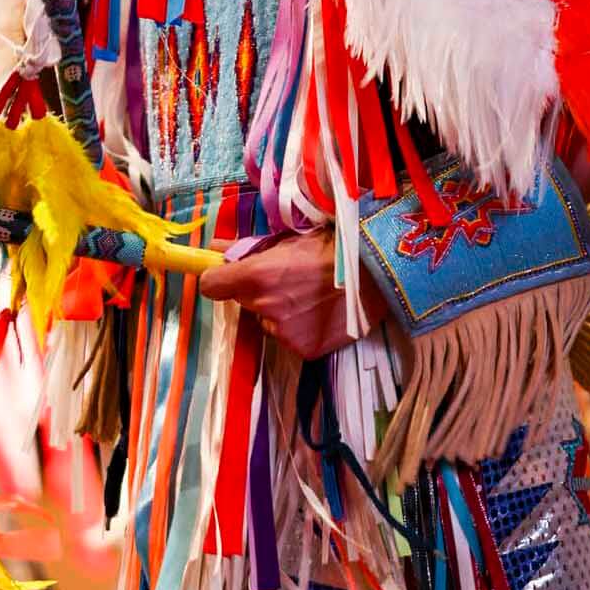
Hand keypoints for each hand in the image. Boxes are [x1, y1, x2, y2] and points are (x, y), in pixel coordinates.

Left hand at [198, 230, 387, 358]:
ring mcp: (284, 333)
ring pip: (269, 321)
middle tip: (289, 279)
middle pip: (245, 302)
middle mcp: (265, 307)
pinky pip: (290, 337)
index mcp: (258, 276)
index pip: (212, 285)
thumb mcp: (291, 239)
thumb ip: (249, 246)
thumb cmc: (334, 247)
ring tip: (312, 295)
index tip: (228, 275)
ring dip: (281, 311)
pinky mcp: (304, 350)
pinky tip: (322, 312)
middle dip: (258, 292)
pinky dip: (301, 327)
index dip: (219, 278)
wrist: (377, 273)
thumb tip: (215, 247)